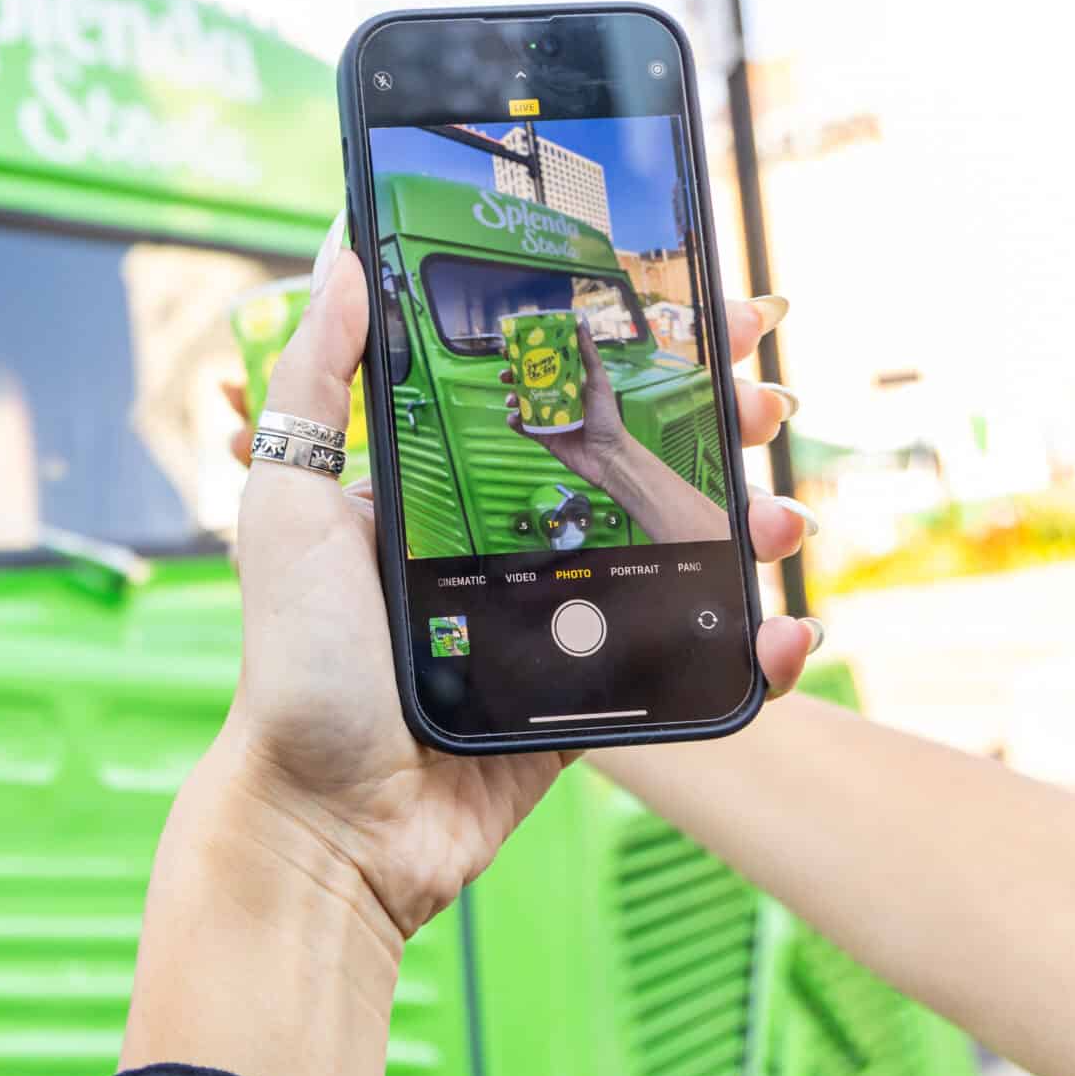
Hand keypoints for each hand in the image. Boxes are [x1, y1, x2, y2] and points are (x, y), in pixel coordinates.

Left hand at [133, 239, 815, 1075]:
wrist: (326, 822)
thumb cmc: (297, 664)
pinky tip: (786, 633)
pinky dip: (751, 650)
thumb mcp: (288, 504)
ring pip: (681, 557)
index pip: (555, 392)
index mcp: (445, 486)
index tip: (700, 304)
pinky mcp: (588, 703)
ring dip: (752, 527)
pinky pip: (687, 665)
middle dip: (716, 423)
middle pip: (639, 463)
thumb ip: (315, 384)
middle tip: (766, 397)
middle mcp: (508, 541)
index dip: (630, 348)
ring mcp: (556, 625)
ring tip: (786, 517)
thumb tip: (339, 253)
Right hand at [500, 311, 624, 480]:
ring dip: (512, 398)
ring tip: (512, 399)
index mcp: (567, 382)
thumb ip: (588, 353)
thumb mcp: (597, 381)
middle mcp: (555, 397)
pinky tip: (514, 418)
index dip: (526, 355)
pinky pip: (522, 426)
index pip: (543, 363)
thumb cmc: (607, 417)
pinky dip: (514, 421)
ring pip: (521, 402)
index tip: (510, 347)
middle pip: (527, 382)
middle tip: (505, 374)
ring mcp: (547, 417)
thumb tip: (581, 322)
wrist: (607, 456)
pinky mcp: (542, 436)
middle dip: (512, 376)